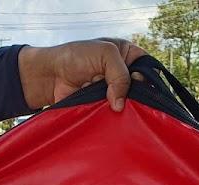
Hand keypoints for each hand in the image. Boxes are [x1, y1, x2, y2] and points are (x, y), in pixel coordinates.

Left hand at [18, 39, 147, 112]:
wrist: (51, 75)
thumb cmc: (76, 56)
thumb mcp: (105, 54)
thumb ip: (120, 74)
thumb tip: (120, 105)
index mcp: (127, 56)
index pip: (148, 68)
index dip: (146, 78)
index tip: (138, 83)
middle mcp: (123, 75)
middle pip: (140, 90)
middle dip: (134, 95)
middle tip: (124, 98)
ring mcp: (113, 93)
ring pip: (127, 105)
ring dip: (120, 106)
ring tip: (110, 105)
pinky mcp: (103, 108)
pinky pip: (113, 116)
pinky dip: (110, 116)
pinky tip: (106, 115)